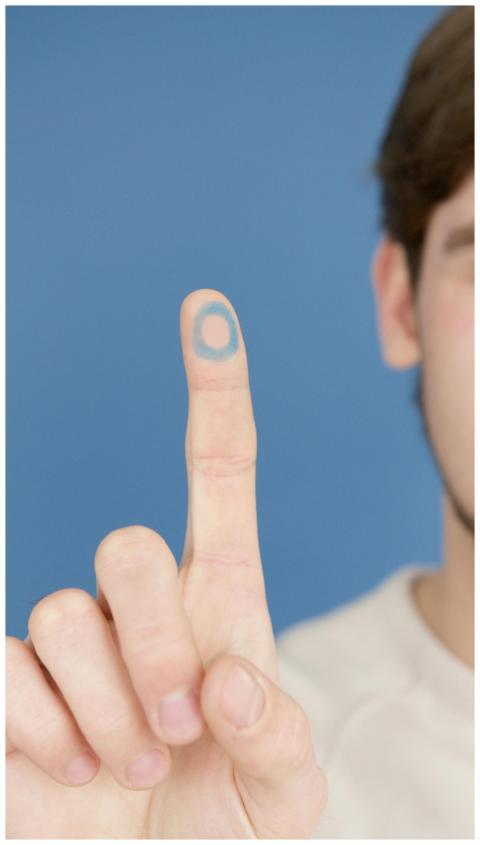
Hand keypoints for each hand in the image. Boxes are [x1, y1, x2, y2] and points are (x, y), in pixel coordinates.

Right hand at [6, 290, 326, 837]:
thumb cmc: (223, 823)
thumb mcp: (283, 795)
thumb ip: (279, 739)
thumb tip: (229, 681)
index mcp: (220, 603)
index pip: (217, 473)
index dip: (214, 390)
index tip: (208, 312)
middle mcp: (142, 606)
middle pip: (129, 547)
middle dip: (154, 642)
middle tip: (177, 725)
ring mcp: (72, 643)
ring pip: (64, 611)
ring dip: (107, 705)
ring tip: (133, 761)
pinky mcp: (13, 686)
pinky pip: (7, 666)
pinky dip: (44, 730)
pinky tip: (74, 765)